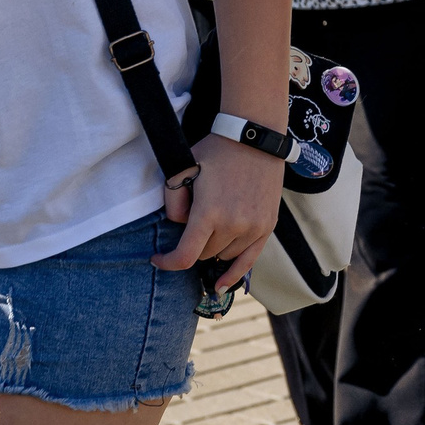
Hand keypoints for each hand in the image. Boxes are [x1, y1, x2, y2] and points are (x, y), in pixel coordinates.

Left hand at [153, 135, 282, 290]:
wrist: (254, 138)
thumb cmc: (216, 151)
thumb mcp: (184, 169)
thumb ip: (174, 202)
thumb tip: (180, 227)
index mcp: (209, 213)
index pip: (185, 256)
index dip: (167, 262)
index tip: (157, 259)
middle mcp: (233, 225)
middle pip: (204, 254)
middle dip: (193, 243)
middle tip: (193, 220)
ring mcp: (253, 228)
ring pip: (223, 255)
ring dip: (213, 247)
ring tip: (213, 222)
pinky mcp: (267, 226)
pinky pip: (249, 260)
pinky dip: (234, 273)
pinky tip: (221, 286)